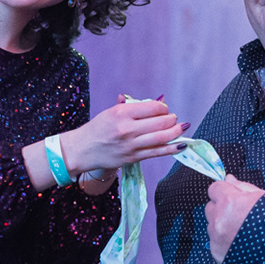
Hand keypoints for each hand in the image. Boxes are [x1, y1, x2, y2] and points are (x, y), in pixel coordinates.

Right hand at [61, 97, 187, 173]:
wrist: (83, 149)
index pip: (152, 107)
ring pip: (162, 137)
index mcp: (121, 113)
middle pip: (160, 122)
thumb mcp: (112, 112)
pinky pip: (157, 152)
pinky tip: (182, 144)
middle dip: (172, 119)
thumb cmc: (98, 128)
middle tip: (173, 119)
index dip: (163, 108)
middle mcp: (127, 128)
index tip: (164, 109)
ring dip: (176, 132)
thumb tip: (157, 105)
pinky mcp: (133, 157)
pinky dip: (172, 148)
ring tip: (181, 128)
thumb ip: (133, 108)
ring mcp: (131, 145)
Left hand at [205, 177, 264, 263]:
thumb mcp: (261, 197)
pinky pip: (214, 241)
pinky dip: (223, 241)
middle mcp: (218, 218)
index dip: (224, 192)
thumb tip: (228, 178)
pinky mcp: (216, 252)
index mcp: (229, 201)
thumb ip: (242, 186)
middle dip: (221, 208)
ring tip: (239, 231)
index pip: (214, 189)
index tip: (231, 197)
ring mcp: (216, 237)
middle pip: (210, 207)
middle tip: (237, 215)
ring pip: (211, 225)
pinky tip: (237, 243)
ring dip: (221, 225)